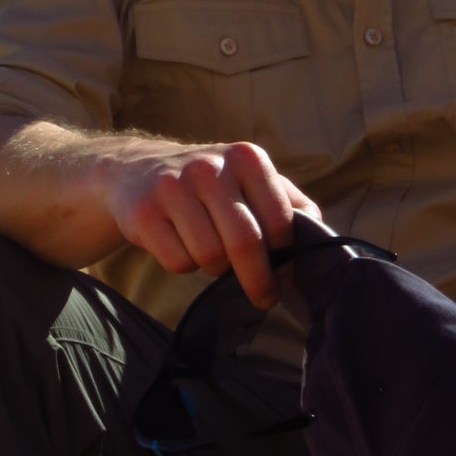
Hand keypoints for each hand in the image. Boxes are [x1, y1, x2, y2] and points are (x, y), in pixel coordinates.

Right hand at [107, 139, 321, 308]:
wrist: (135, 170)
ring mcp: (173, 187)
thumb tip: (319, 232)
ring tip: (211, 253)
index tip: (285, 276)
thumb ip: (287, 201)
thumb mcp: (248, 177)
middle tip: (263, 297)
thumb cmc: (206, 183)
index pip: (280, 221)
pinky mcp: (143, 212)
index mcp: (246, 158)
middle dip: (258, 280)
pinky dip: (184, 265)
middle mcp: (210, 168)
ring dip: (215, 268)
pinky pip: (178, 262)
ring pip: (210, 257)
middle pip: (246, 243)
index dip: (286, 257)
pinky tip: (181, 245)